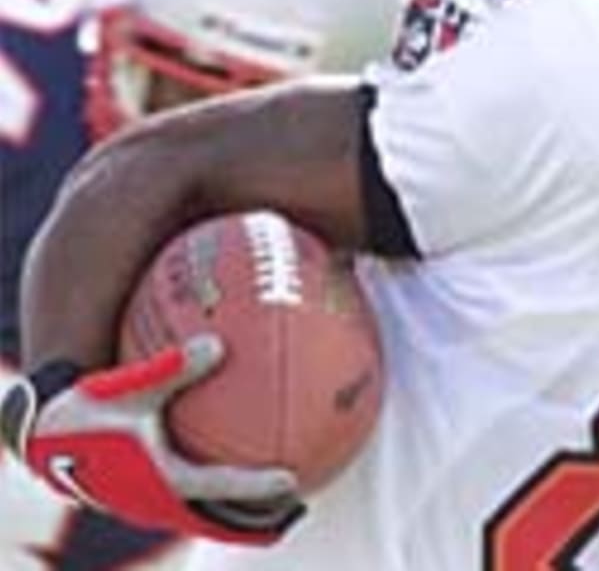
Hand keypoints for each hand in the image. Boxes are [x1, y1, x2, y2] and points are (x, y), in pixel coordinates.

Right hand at [0, 335, 303, 544]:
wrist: (39, 438)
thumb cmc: (82, 415)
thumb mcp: (126, 388)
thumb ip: (171, 368)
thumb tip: (217, 344)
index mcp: (160, 481)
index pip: (218, 488)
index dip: (256, 486)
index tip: (293, 480)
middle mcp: (160, 499)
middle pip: (221, 512)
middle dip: (259, 508)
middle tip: (300, 493)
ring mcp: (153, 501)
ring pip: (207, 508)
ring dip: (240, 500)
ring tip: (278, 485)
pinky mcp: (146, 491)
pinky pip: (192, 490)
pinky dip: (216, 481)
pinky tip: (231, 451)